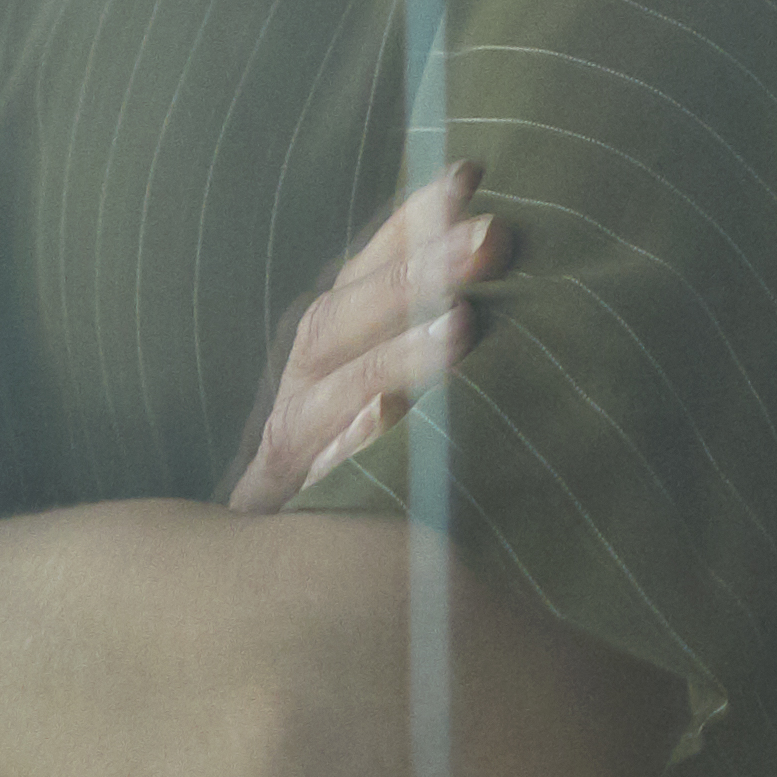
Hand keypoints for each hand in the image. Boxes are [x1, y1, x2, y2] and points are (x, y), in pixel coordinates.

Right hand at [229, 166, 500, 515]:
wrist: (277, 600)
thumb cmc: (368, 484)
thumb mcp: (396, 400)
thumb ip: (428, 335)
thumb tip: (499, 250)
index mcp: (324, 359)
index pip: (360, 278)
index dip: (409, 227)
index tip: (468, 176)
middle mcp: (297, 401)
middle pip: (340, 324)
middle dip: (414, 277)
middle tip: (493, 238)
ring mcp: (286, 465)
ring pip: (328, 398)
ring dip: (393, 357)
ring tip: (458, 326)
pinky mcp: (289, 527)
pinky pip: (317, 488)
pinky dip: (348, 452)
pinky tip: (384, 422)